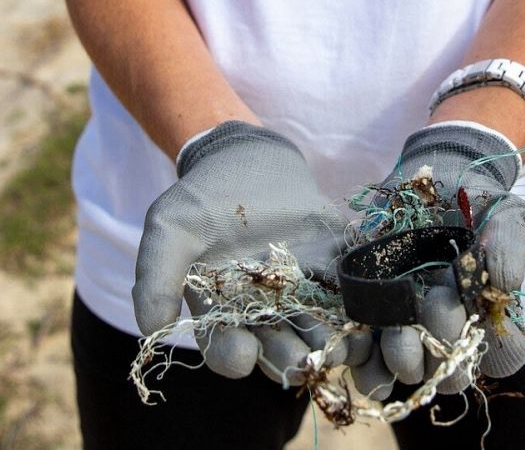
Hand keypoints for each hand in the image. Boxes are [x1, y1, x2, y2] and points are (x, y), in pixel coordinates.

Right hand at [133, 122, 349, 383]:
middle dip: (288, 358)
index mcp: (222, 314)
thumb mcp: (171, 227)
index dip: (231, 355)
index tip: (240, 356)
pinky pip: (352, 301)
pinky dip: (363, 314)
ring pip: (319, 332)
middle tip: (299, 363)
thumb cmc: (203, 198)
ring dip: (332, 346)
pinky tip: (372, 321)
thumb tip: (152, 328)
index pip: (225, 346)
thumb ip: (156, 274)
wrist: (250, 162)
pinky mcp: (337, 276)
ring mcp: (304, 297)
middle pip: (277, 347)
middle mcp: (264, 316)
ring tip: (341, 350)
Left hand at [349, 123, 524, 397]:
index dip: (493, 352)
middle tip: (434, 308)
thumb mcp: (503, 214)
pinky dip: (357, 355)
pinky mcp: (370, 313)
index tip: (479, 321)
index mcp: (486, 314)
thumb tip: (506, 287)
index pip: (502, 357)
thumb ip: (509, 247)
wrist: (431, 173)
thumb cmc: (475, 199)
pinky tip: (353, 342)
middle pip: (448, 373)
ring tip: (396, 330)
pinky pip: (363, 353)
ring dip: (400, 360)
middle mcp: (449, 329)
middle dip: (440, 353)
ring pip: (405, 371)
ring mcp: (409, 325)